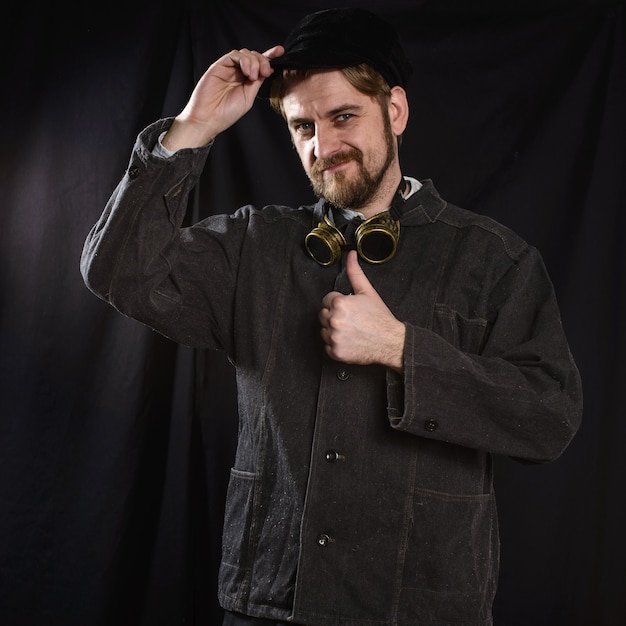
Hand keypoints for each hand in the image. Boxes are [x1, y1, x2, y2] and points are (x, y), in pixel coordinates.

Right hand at [163, 45, 283, 150]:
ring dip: (254, 62)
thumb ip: (257, 83)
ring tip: (253, 76)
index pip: (259, 64)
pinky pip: (234, 55)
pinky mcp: (219, 65)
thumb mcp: (248, 98)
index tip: (280, 51)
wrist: (209, 118)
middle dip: (263, 61)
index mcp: (245, 81)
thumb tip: (268, 70)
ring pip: (245, 53)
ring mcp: (228, 68)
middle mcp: (237, 73)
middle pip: (254, 56)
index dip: (270, 56)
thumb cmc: (226, 113)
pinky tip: (246, 72)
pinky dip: (244, 60)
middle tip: (265, 72)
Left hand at [319, 250, 405, 371]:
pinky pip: (327, 347)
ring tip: (351, 330)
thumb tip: (350, 255)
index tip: (349, 309)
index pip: (327, 300)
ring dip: (333, 330)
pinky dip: (336, 345)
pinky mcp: (336, 352)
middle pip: (323, 315)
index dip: (338, 303)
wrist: (390, 341)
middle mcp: (334, 320)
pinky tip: (349, 340)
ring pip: (323, 331)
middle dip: (334, 315)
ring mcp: (334, 337)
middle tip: (351, 320)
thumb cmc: (380, 318)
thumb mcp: (367, 292)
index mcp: (340, 303)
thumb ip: (355, 272)